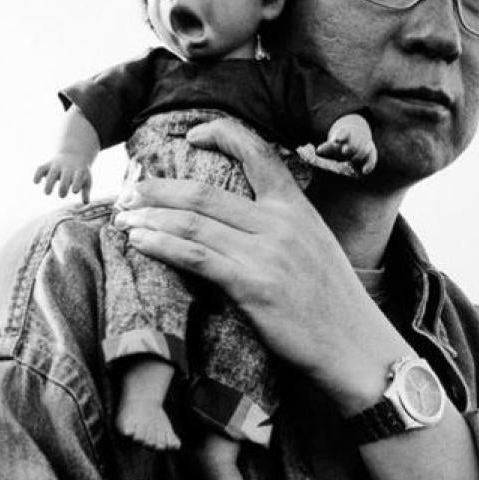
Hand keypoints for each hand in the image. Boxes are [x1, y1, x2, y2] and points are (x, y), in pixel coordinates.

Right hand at [33, 154, 92, 202]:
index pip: (78, 177)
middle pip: (65, 177)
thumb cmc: (80, 173)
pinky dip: (37, 174)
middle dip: (63, 187)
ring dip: (49, 183)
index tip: (74, 191)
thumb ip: (86, 192)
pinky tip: (36, 182)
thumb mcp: (86, 180)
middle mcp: (67, 168)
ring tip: (47, 193)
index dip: (77, 183)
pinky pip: (41, 168)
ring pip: (52, 173)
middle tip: (62, 195)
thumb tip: (86, 203)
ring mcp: (57, 166)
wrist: (73, 155)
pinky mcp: (47, 165)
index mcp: (79, 172)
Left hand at [112, 117, 407, 412]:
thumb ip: (280, 225)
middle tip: (130, 191)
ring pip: (193, 223)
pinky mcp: (253, 285)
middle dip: (159, 189)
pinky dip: (161, 244)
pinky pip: (195, 256)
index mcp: (297, 206)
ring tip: (123, 216)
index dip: (222, 134)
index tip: (191, 135)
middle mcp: (281, 222)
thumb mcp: (315, 245)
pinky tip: (139, 241)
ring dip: (150, 217)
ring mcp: (267, 253)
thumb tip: (235, 219)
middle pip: (206, 193)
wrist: (354, 345)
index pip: (258, 152)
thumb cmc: (332, 302)